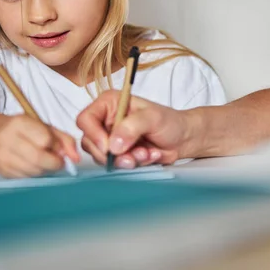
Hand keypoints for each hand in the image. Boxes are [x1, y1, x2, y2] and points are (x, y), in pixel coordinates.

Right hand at [0, 115, 79, 177]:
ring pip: (33, 170)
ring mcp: (2, 156)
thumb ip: (66, 140)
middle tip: (59, 161)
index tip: (58, 147)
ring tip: (45, 161)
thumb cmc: (27, 132)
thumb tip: (75, 158)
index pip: (45, 139)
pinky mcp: (3, 171)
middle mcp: (7, 138)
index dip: (56, 146)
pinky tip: (33, 165)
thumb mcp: (47, 128)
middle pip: (38, 158)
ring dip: (45, 169)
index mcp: (20, 123)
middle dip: (54, 163)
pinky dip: (35, 174)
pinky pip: (26, 178)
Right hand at [77, 90, 194, 168]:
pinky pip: (116, 165)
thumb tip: (113, 145)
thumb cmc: (169, 122)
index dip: (93, 134)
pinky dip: (133, 164)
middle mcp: (106, 121)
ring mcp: (111, 139)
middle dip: (111, 154)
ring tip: (145, 153)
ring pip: (102, 157)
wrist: (183, 139)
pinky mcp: (118, 154)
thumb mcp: (152, 118)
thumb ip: (132, 127)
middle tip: (131, 156)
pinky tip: (147, 156)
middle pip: (89, 142)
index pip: (86, 118)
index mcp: (110, 104)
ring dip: (125, 160)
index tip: (108, 147)